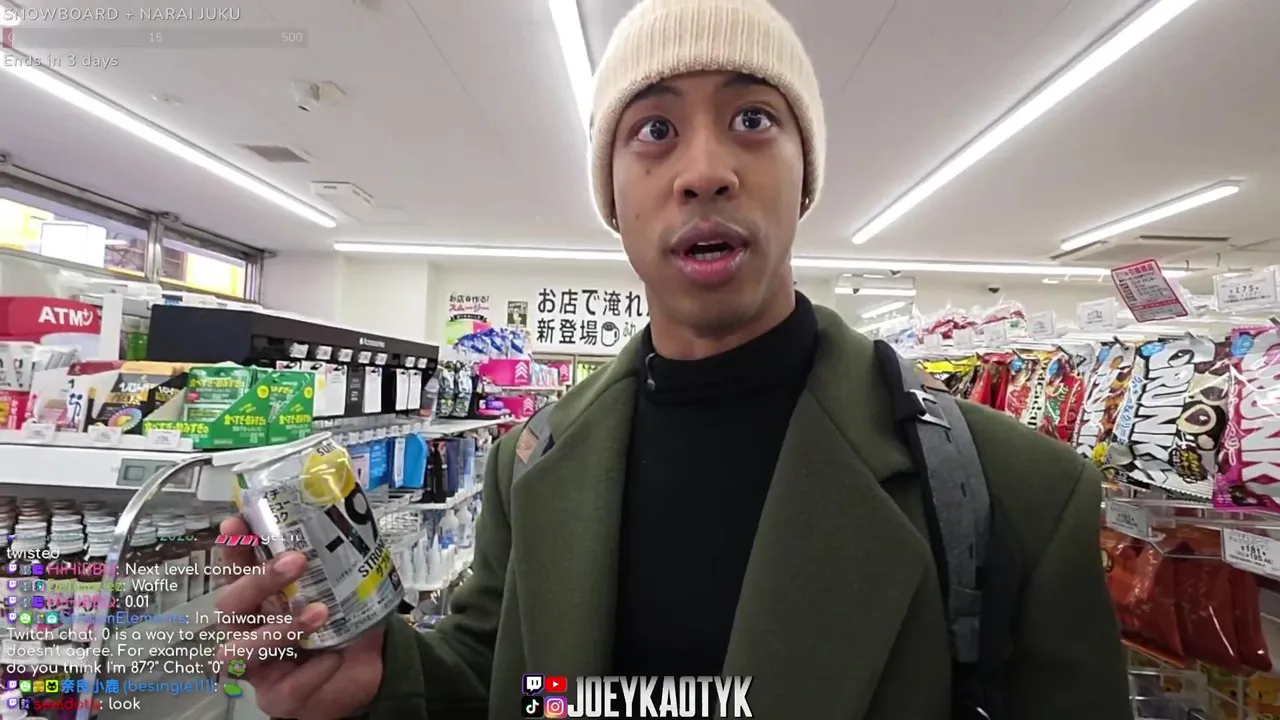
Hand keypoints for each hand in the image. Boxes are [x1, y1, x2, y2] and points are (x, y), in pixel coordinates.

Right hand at [215, 516, 385, 719]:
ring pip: (241, 652)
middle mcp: (249, 631)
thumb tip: (349, 522)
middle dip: (258, 581)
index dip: (232, 548)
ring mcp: (259, 667)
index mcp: (260, 600)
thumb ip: (337, 563)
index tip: (238, 522)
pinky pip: (286, 688)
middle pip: (230, 605)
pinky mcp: (278, 698)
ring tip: (319, 612)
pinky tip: (333, 657)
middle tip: (295, 561)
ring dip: (279, 630)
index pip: (236, 570)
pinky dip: (312, 670)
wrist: (366, 673)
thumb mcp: (343, 589)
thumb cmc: (344, 627)